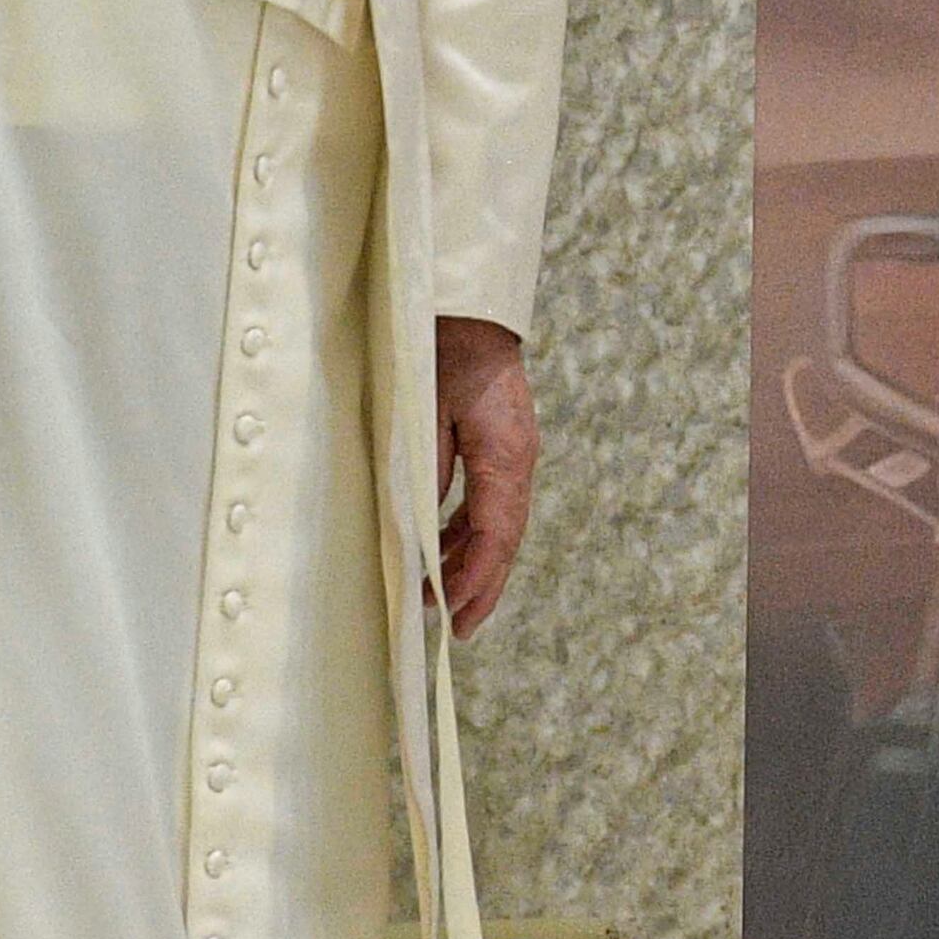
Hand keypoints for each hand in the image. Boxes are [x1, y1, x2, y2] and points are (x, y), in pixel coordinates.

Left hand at [436, 316, 538, 636]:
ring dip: (473, 563)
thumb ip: (426, 470)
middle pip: (506, 539)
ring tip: (441, 599)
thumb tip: (418, 531)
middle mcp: (520, 461)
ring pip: (500, 525)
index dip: (477, 580)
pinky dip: (469, 534)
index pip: (497, 533)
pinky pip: (491, 503)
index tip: (455, 618)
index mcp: (506, 455)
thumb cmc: (441, 353)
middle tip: (457, 629)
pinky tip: (444, 550)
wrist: (471, 309)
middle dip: (482, 586)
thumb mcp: (425, 413)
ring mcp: (516, 455)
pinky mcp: (504, 448)